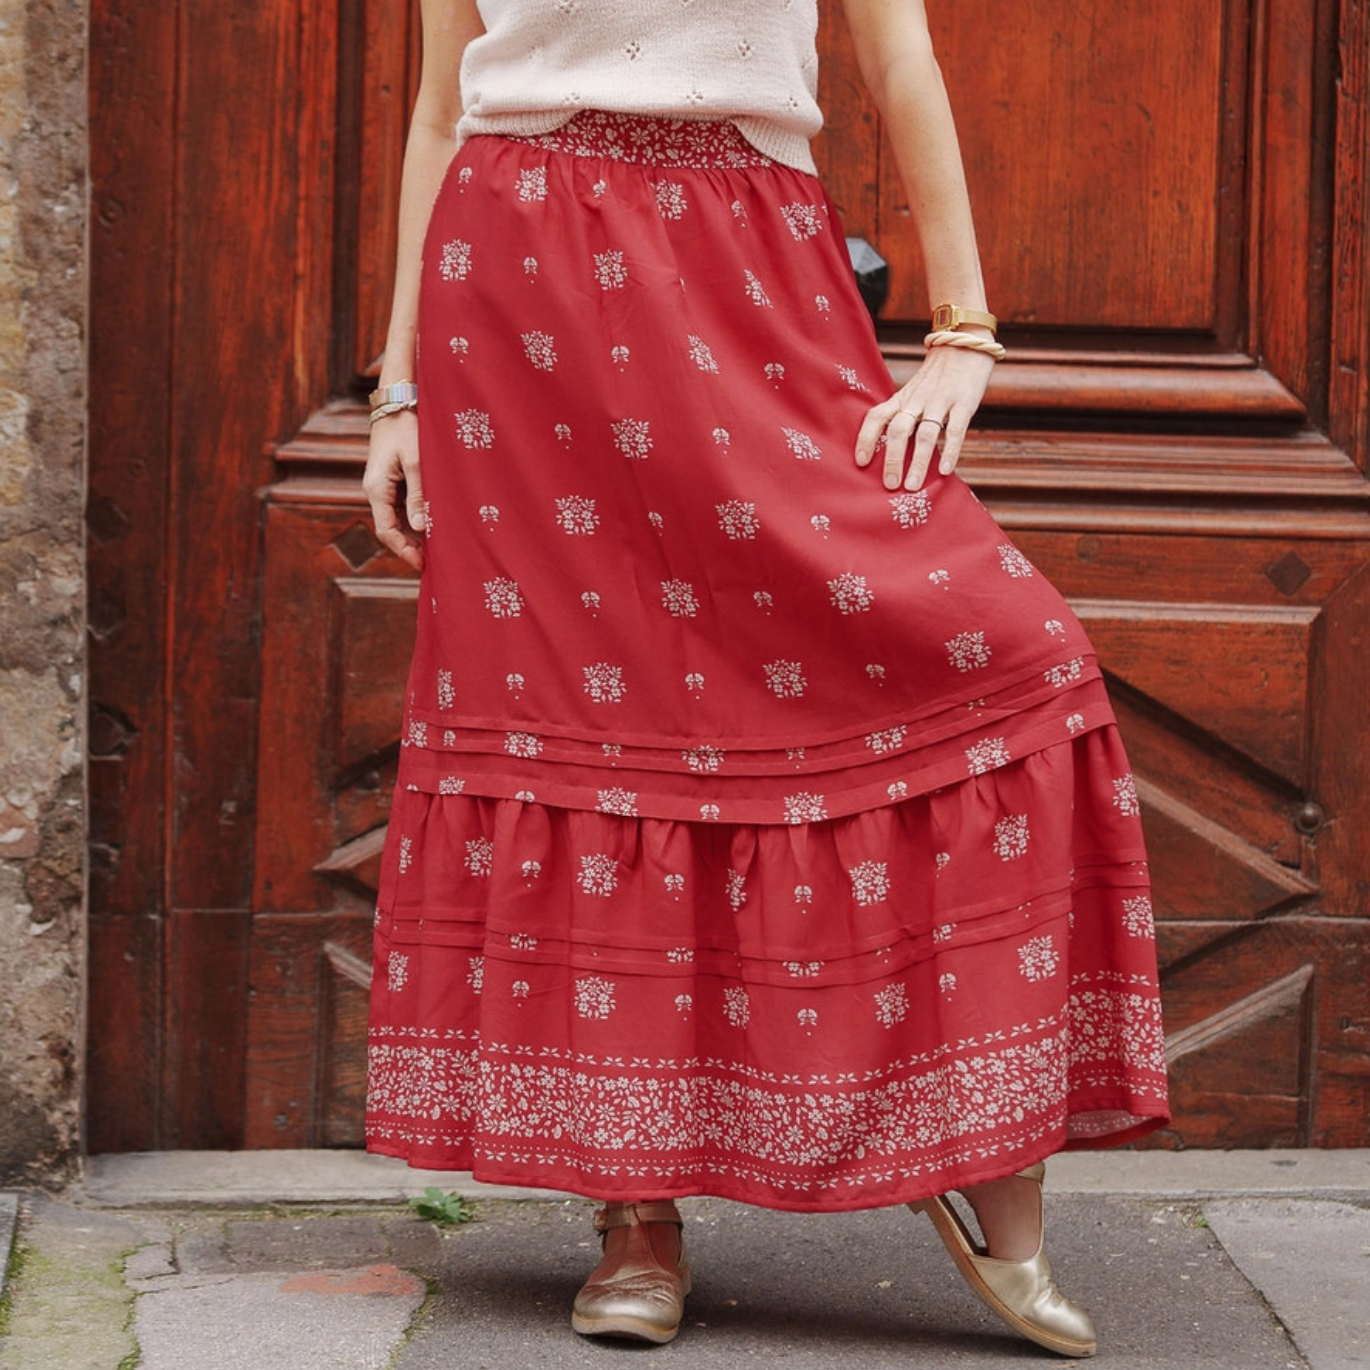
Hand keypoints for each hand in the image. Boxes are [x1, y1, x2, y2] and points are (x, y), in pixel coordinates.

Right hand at [362, 410, 425, 571]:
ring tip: (436, 548)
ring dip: (413, 535)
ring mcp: (383, 487)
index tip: (421, 564)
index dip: (403, 550)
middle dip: (410, 546)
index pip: (386, 530)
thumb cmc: (408, 428)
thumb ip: (418, 495)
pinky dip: (415, 520)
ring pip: (397, 520)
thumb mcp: (416, 461)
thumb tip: (419, 528)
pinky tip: (432, 527)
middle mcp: (376, 491)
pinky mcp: (392, 481)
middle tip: (434, 561)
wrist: (398, 403)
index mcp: (377, 488)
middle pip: (391, 529)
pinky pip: (402, 508)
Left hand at [854, 344, 995, 490]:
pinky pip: (956, 429)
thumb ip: (902, 414)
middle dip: (892, 459)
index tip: (860, 462)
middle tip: (889, 485)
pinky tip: (945, 471)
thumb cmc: (937, 376)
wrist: (965, 343)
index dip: (866, 438)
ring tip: (913, 486)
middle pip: (898, 430)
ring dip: (918, 461)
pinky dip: (950, 451)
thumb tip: (889, 450)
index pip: (877, 417)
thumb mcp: (913, 391)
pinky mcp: (965, 402)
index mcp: (902, 398)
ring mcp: (941, 401)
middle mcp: (917, 400)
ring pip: (925, 433)